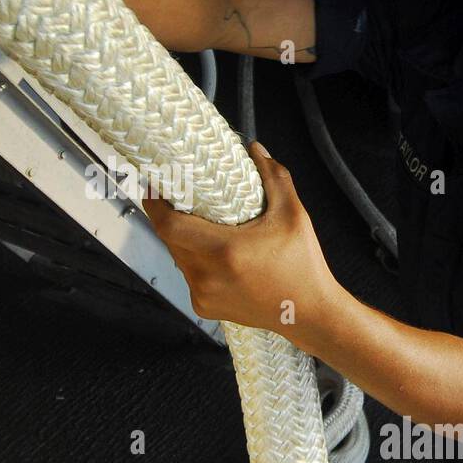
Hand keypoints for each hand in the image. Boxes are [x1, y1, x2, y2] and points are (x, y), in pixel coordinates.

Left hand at [141, 141, 336, 332]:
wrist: (308, 312)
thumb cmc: (302, 264)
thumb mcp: (292, 214)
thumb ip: (274, 177)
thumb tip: (255, 149)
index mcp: (224, 251)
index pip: (169, 225)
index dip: (156, 203)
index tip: (154, 186)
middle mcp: (207, 276)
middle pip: (171, 239)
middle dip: (171, 218)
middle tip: (180, 199)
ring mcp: (203, 295)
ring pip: (178, 258)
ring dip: (183, 240)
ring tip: (201, 226)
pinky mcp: (204, 308)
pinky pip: (189, 277)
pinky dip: (195, 262)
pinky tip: (215, 256)